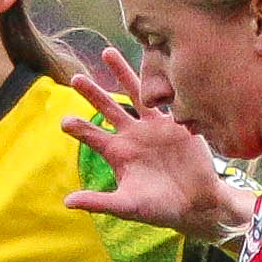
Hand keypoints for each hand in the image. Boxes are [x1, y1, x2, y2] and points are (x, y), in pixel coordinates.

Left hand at [59, 48, 241, 236]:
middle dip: (93, 93)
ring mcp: (153, 127)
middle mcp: (132, 136)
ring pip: (135, 94)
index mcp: (118, 154)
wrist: (197, 204)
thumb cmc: (160, 209)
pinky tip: (148, 62)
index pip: (93, 136)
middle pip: (108, 108)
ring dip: (121, 74)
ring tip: (106, 53)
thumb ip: (99, 202)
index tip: (64, 120)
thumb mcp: (127, 206)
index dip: (79, 127)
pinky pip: (165, 98)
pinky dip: (158, 83)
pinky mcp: (176, 123)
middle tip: (76, 78)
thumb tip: (67, 203)